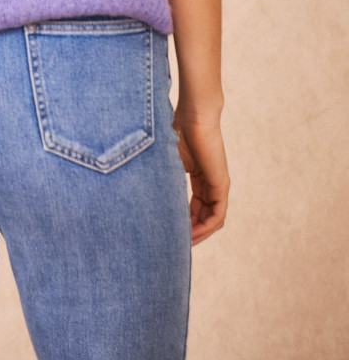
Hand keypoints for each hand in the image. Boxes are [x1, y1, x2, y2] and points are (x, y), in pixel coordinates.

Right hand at [172, 112, 229, 245]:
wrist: (195, 115)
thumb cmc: (179, 127)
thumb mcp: (168, 157)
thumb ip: (162, 172)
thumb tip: (139, 182)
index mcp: (199, 175)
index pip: (194, 206)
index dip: (183, 221)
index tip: (170, 231)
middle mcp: (211, 183)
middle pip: (204, 216)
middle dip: (191, 232)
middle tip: (174, 244)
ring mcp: (217, 184)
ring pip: (212, 219)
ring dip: (199, 234)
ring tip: (183, 244)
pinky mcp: (221, 185)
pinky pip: (217, 215)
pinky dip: (205, 228)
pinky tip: (191, 235)